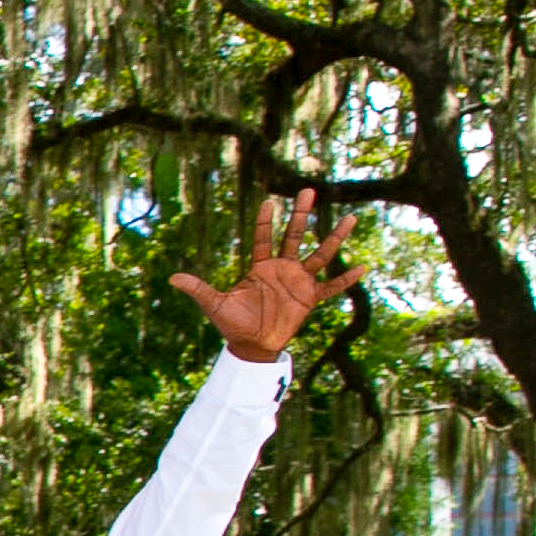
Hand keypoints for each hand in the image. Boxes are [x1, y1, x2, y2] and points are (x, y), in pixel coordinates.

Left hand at [176, 185, 362, 363]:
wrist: (251, 345)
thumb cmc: (233, 324)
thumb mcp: (215, 305)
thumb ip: (198, 289)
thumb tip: (172, 277)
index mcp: (260, 267)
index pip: (263, 238)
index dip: (265, 221)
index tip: (269, 201)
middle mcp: (282, 269)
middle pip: (294, 236)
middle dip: (301, 214)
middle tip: (308, 190)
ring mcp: (298, 282)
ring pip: (320, 255)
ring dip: (334, 237)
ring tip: (350, 217)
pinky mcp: (310, 298)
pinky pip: (332, 287)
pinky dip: (346, 279)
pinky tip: (363, 267)